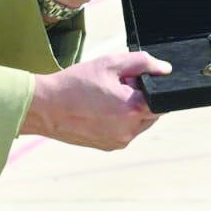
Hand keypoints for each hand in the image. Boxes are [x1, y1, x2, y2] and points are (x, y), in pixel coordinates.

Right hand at [21, 51, 170, 150]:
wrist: (45, 107)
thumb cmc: (75, 83)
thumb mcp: (110, 64)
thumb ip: (142, 63)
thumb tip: (165, 69)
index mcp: (133, 109)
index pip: (162, 99)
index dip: (151, 86)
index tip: (135, 80)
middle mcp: (129, 130)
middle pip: (152, 112)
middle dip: (141, 98)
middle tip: (116, 86)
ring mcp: (119, 141)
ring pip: (138, 123)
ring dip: (131, 110)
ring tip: (105, 98)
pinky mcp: (109, 147)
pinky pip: (124, 131)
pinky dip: (119, 121)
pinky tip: (100, 110)